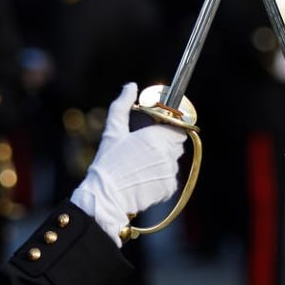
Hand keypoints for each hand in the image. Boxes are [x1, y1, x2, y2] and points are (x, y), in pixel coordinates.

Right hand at [71, 84, 188, 245]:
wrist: (105, 197)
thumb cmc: (108, 163)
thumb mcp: (113, 131)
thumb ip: (123, 105)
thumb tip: (130, 86)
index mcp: (157, 137)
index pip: (179, 129)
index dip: (170, 129)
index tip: (159, 131)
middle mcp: (167, 155)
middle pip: (176, 145)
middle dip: (164, 145)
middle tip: (144, 150)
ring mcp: (169, 173)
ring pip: (172, 162)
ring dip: (161, 162)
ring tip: (139, 167)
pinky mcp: (168, 189)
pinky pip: (169, 179)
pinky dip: (159, 179)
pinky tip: (141, 179)